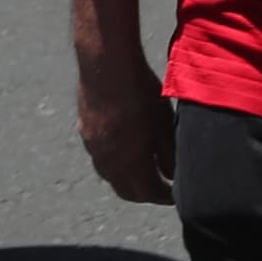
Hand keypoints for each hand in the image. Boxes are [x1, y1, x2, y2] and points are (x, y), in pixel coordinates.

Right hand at [76, 41, 173, 203]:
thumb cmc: (141, 91)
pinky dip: (115, 163)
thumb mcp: (165, 124)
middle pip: (127, 192)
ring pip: (111, 176)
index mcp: (130, 163)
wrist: (106, 64)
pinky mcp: (84, 131)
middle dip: (146, 194)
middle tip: (162, 186)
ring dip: (128, 179)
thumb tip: (173, 175)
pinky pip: (100, 158)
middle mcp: (108, 161)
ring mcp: (93, 147)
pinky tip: (126, 147)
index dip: (165, 196)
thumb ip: (169, 155)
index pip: (149, 194)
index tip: (177, 193)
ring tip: (145, 168)